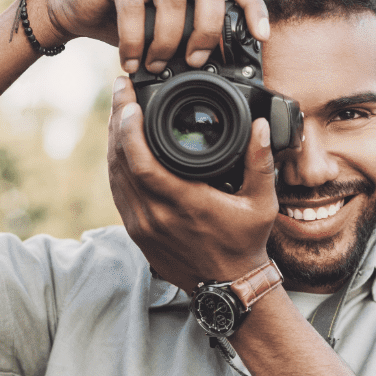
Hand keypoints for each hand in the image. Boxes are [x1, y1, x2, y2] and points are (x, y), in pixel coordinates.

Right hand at [29, 0, 269, 73]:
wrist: (77, 9)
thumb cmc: (127, 25)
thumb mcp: (167, 36)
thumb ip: (191, 43)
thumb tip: (220, 75)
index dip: (254, 8)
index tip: (262, 37)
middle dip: (208, 31)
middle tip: (195, 61)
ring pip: (173, 1)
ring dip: (167, 42)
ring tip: (155, 67)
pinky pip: (135, 6)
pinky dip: (134, 40)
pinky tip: (130, 63)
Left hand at [107, 76, 278, 290]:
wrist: (227, 286)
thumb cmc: (245, 243)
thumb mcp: (262, 203)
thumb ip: (260, 162)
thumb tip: (261, 126)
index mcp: (184, 204)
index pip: (141, 162)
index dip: (129, 129)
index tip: (129, 100)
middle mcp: (155, 215)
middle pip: (120, 161)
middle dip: (116, 121)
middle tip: (120, 89)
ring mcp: (141, 225)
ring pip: (114, 175)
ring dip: (113, 140)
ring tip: (118, 109)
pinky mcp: (136, 232)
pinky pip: (117, 190)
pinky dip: (116, 164)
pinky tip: (120, 145)